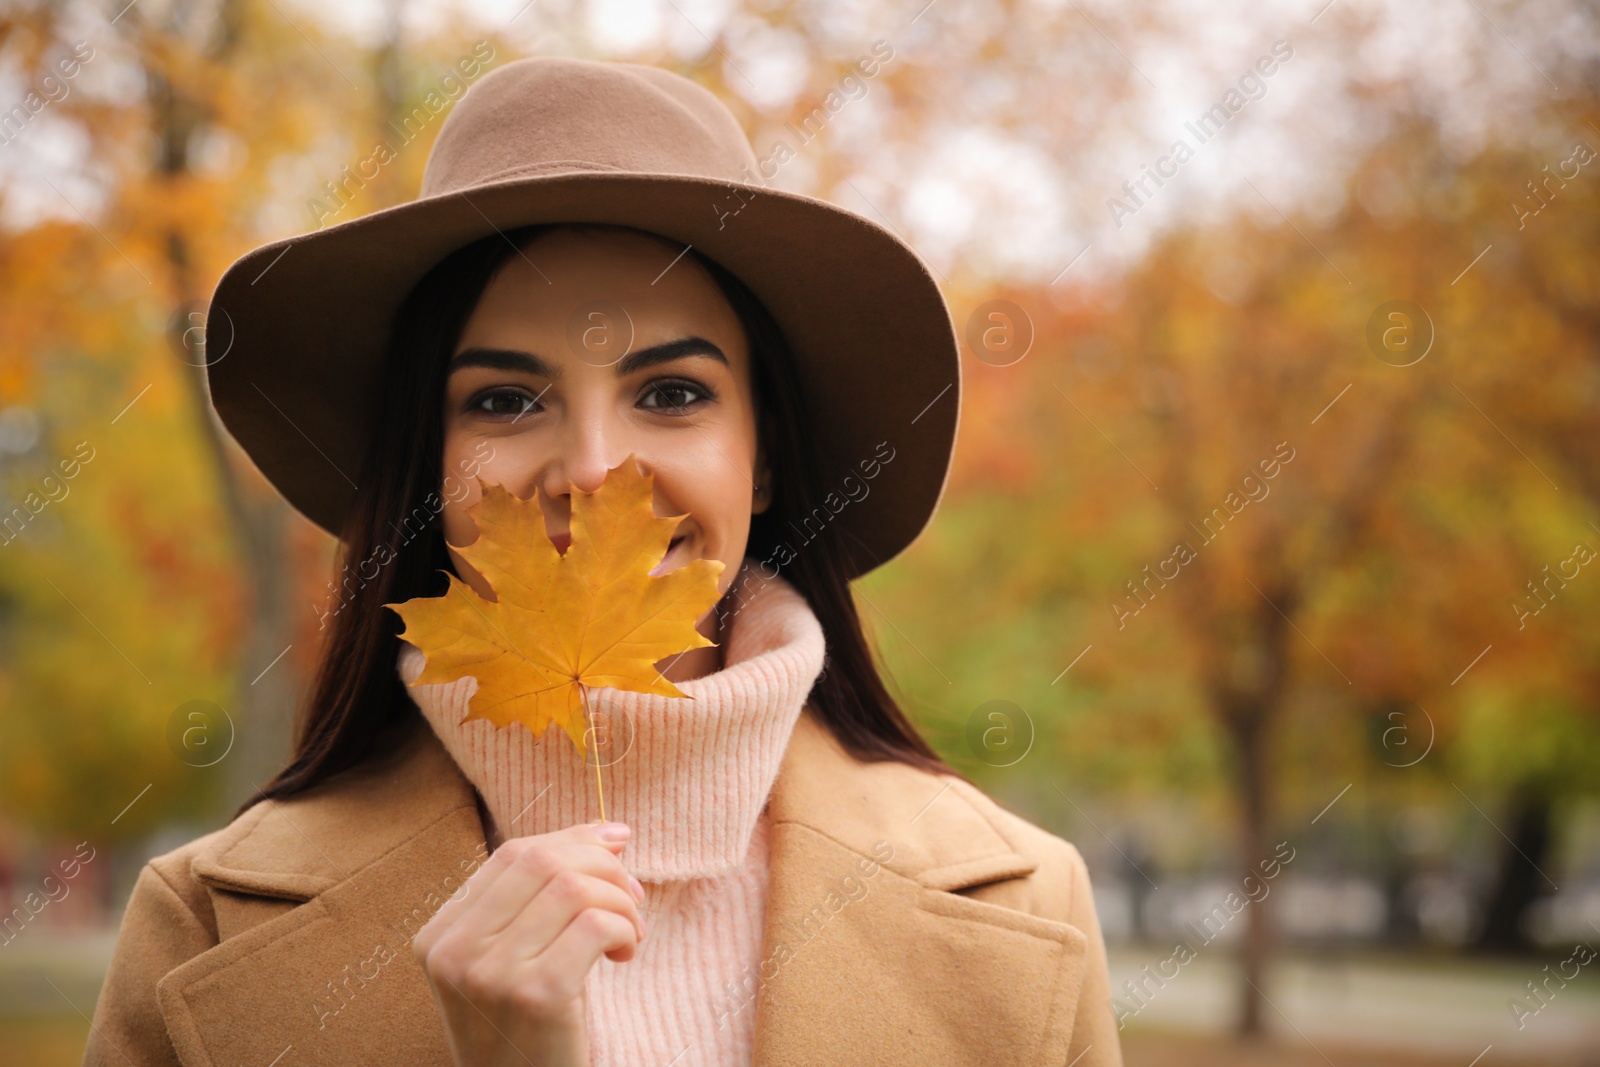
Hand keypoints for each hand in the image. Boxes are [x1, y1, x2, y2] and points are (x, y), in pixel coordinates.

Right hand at [413, 821, 647, 1066]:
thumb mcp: (509, 961)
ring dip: (620, 901)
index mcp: (439, 935)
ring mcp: (491, 974)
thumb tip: (611, 832)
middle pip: (543, 860)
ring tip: (631, 932)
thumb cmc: (524, 1030)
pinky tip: (625, 954)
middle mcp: (455, 951)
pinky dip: (625, 929)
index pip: (513, 854)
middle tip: (632, 896)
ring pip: (574, 888)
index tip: (616, 851)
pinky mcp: (537, 996)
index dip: (573, 841)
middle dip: (602, 865)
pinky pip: (596, 925)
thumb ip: (542, 896)